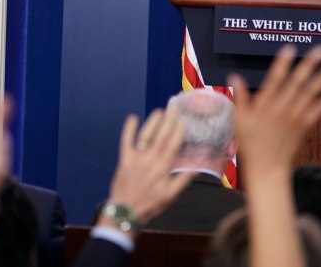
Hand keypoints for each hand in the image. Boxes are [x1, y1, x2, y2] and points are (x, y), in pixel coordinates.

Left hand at [104, 109, 191, 226]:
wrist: (125, 211)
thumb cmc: (150, 204)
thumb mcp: (171, 196)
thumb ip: (182, 180)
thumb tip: (196, 167)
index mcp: (163, 168)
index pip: (172, 145)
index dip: (178, 132)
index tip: (183, 120)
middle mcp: (150, 159)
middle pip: (161, 137)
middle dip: (168, 121)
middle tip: (173, 108)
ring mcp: (136, 158)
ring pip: (146, 136)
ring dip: (152, 122)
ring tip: (159, 111)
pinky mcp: (124, 159)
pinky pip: (126, 141)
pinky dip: (129, 129)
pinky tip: (132, 117)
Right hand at [229, 44, 320, 180]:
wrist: (267, 167)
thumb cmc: (250, 143)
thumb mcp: (239, 120)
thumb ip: (240, 97)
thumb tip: (234, 76)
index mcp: (264, 104)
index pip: (274, 79)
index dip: (282, 64)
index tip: (290, 48)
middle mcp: (282, 107)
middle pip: (297, 82)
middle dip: (309, 65)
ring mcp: (295, 116)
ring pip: (311, 93)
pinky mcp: (305, 125)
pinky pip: (320, 111)